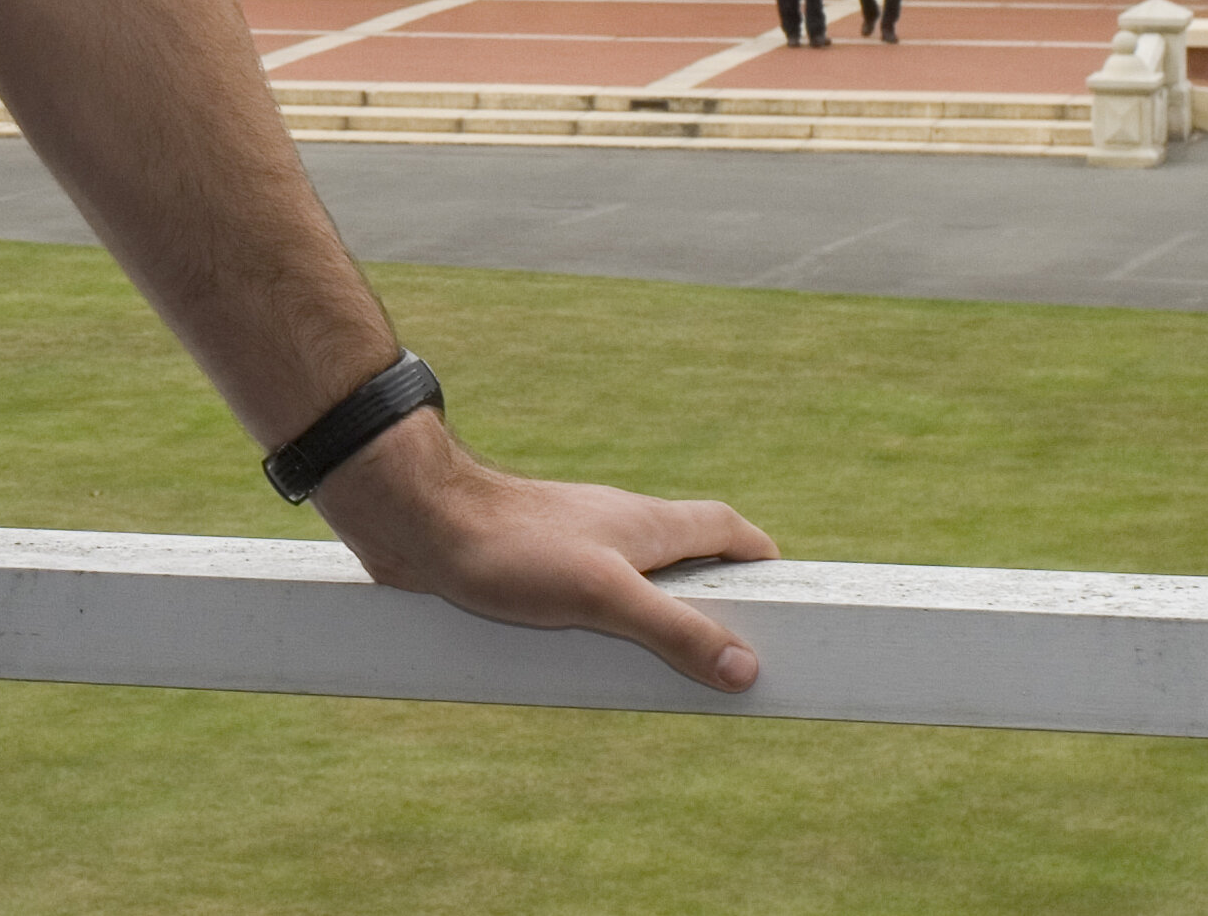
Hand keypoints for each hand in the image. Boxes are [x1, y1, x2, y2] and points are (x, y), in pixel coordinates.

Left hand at [313, 414, 778, 690]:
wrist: (418, 521)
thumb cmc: (510, 546)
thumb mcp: (605, 596)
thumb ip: (675, 630)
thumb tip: (746, 668)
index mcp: (650, 523)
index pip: (727, 530)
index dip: (760, 560)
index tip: (789, 601)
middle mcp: (617, 530)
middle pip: (685, 563)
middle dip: (709, 607)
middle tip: (727, 666)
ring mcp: (574, 548)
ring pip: (631, 588)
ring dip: (650, 629)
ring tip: (661, 687)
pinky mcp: (532, 571)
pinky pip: (581, 607)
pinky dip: (598, 637)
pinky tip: (586, 674)